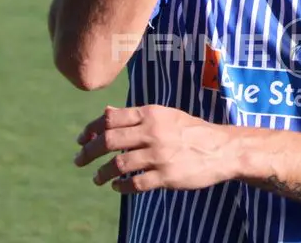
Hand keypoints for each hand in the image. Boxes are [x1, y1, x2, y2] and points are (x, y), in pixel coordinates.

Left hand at [74, 105, 236, 194]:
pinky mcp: (166, 176)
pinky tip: (117, 187)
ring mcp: (159, 155)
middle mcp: (153, 132)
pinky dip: (121, 187)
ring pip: (118, 165)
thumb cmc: (189, 130)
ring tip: (97, 178)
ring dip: (102, 174)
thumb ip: (134, 116)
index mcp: (151, 114)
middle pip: (109, 141)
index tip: (81, 140)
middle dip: (88, 152)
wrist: (222, 149)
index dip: (91, 130)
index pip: (111, 119)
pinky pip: (135, 184)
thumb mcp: (164, 115)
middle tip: (79, 161)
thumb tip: (105, 113)